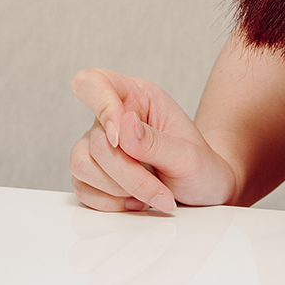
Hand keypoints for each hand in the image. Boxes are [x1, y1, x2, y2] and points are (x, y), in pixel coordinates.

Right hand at [68, 68, 238, 213]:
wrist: (203, 191)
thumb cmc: (200, 166)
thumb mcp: (188, 155)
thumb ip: (154, 142)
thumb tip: (123, 125)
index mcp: (137, 97)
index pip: (95, 82)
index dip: (101, 107)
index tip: (121, 141)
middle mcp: (112, 118)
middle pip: (96, 141)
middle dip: (128, 174)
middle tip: (161, 192)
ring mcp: (98, 146)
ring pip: (80, 163)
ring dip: (116, 189)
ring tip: (147, 195)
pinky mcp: (92, 174)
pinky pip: (81, 187)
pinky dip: (108, 202)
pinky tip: (133, 202)